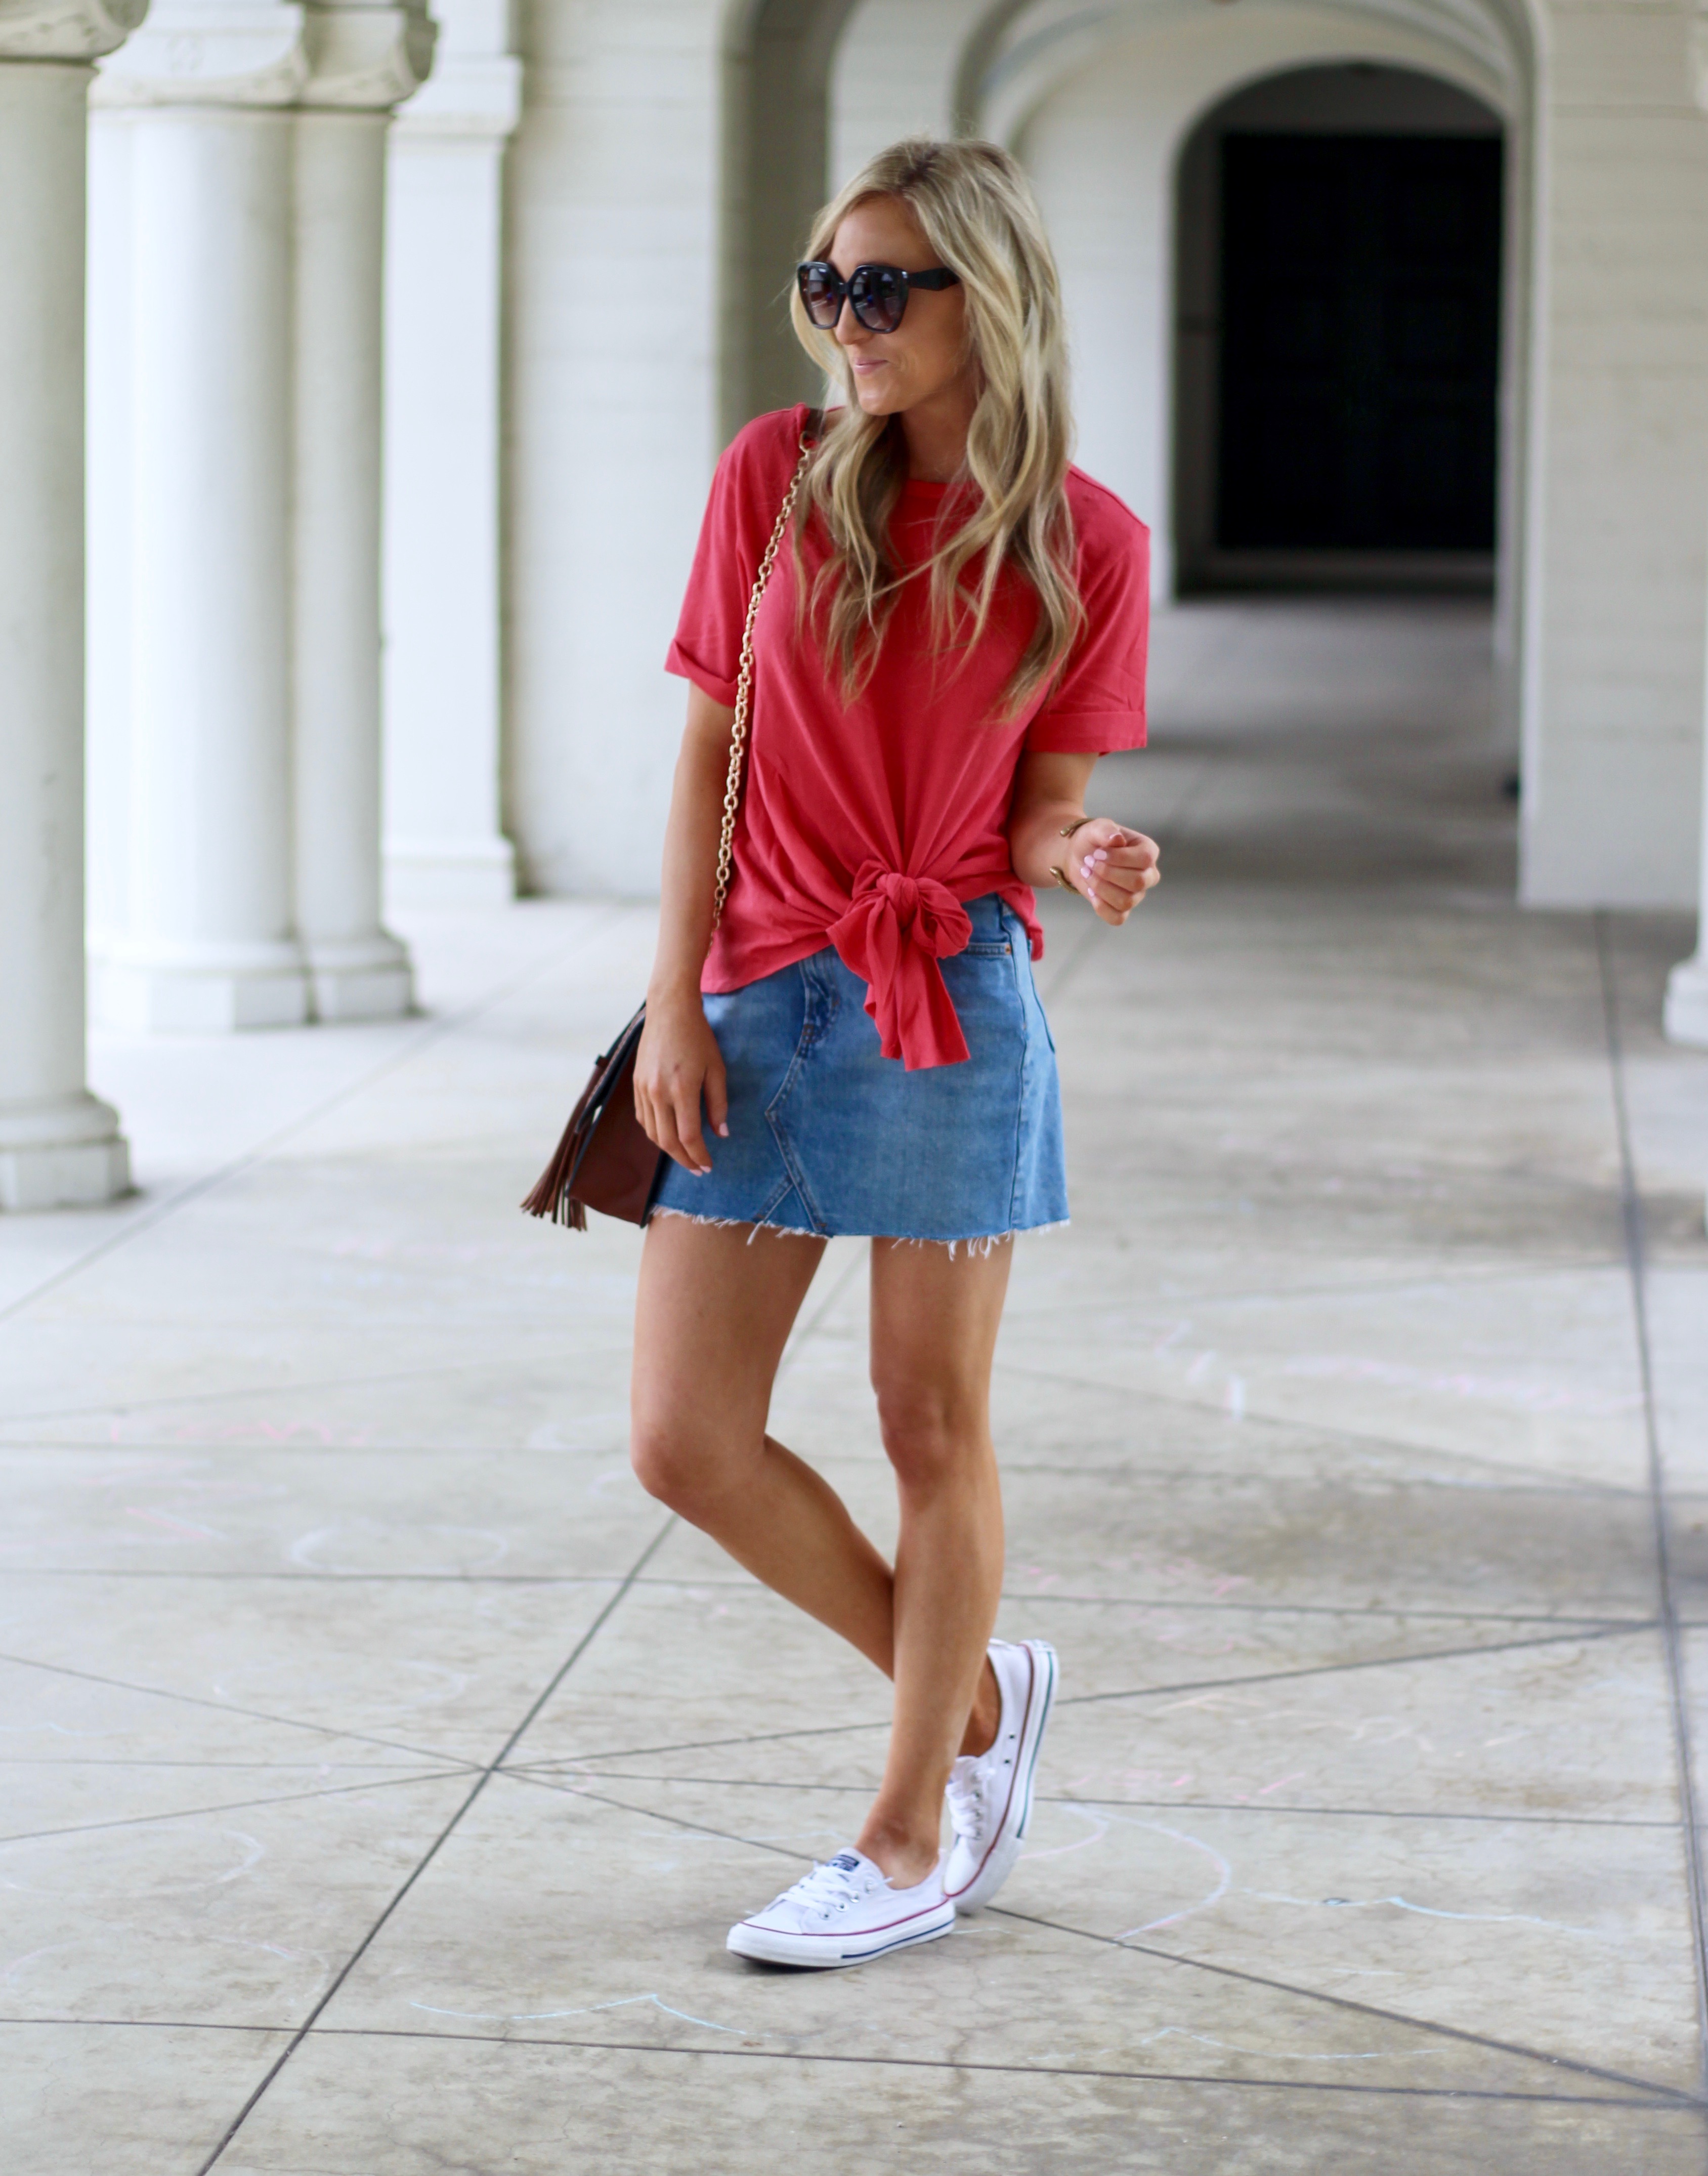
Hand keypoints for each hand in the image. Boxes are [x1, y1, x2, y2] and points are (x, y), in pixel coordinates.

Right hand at [633, 990, 727, 1174]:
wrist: (669, 1010)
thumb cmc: (698, 1037)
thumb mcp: (716, 1069)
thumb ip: (718, 1103)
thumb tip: (721, 1133)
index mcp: (682, 1089)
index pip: (689, 1137)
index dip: (699, 1156)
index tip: (708, 1166)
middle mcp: (658, 1092)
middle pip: (667, 1141)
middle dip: (684, 1159)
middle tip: (698, 1168)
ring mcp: (643, 1089)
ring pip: (652, 1132)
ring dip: (668, 1148)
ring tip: (685, 1154)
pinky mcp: (636, 1084)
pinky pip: (643, 1118)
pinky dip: (655, 1131)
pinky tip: (668, 1133)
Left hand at [1068, 820, 1159, 925]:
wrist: (1078, 856)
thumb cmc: (1093, 840)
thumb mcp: (1097, 828)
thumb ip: (1106, 830)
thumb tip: (1117, 839)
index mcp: (1148, 851)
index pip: (1145, 859)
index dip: (1119, 858)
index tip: (1097, 852)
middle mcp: (1148, 874)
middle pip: (1137, 883)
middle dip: (1107, 874)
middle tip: (1090, 862)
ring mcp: (1137, 894)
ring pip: (1126, 901)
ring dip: (1100, 888)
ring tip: (1087, 873)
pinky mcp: (1124, 909)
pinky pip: (1118, 918)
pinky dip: (1101, 907)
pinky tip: (1092, 892)